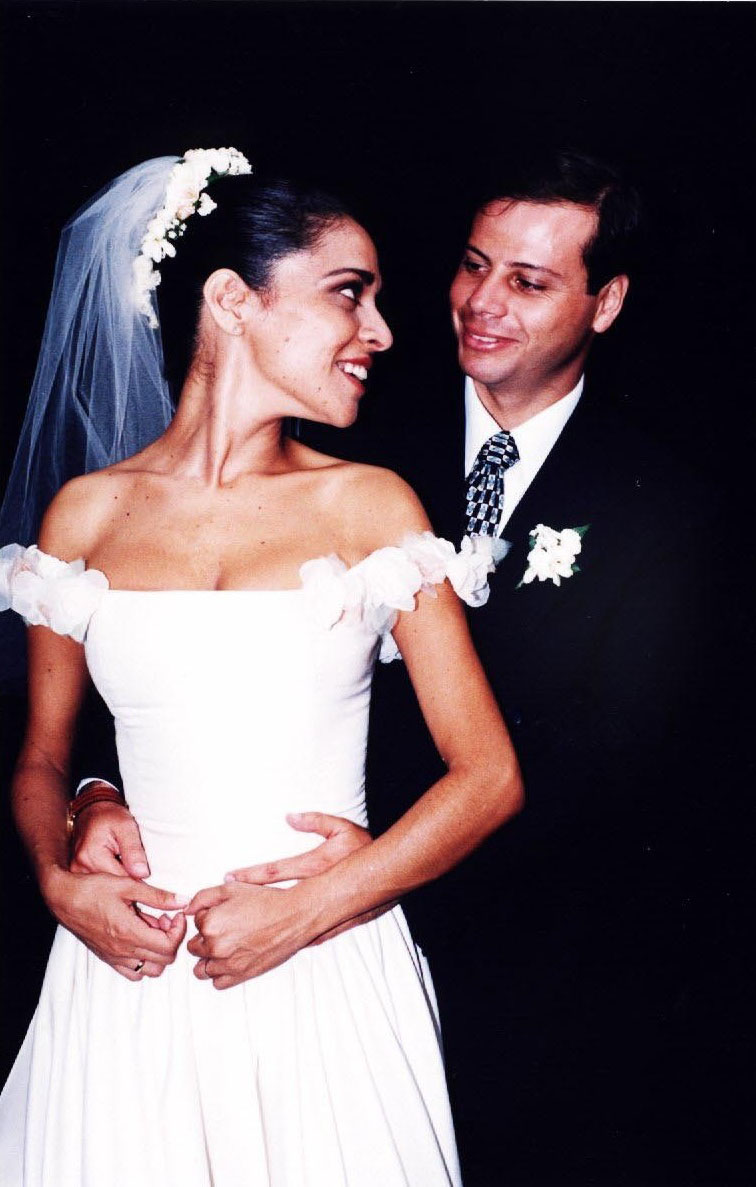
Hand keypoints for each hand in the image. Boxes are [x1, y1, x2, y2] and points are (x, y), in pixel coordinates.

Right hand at [43, 864, 187, 981]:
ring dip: (159, 953)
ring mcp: (115, 957)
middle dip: (172, 939)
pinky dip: (144, 961)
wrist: (64, 898)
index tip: (176, 914)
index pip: (169, 946)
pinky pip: (133, 973)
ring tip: (153, 929)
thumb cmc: (93, 889)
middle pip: (164, 960)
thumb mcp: (128, 885)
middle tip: (166, 919)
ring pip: (150, 971)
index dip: (179, 930)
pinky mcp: (108, 958)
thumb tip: (183, 901)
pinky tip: (140, 939)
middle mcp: (123, 950)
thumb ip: (158, 896)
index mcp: (130, 932)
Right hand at [70, 796, 149, 879]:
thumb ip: (133, 850)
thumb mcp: (126, 826)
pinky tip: (118, 874)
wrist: (94, 811)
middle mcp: (80, 866)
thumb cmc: (111, 816)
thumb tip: (141, 874)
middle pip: (111, 887)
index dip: (136, 881)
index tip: (147, 878)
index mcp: (91, 855)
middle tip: (140, 873)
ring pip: (105, 889)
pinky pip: (99, 884)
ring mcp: (77, 872)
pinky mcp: (78, 873)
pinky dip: (110, 882)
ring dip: (118, 885)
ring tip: (128, 871)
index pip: (120, 880)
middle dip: (127, 884)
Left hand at [186, 880, 316, 989]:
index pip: (195, 924)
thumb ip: (203, 897)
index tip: (222, 915)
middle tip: (224, 930)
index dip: (207, 917)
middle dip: (204, 939)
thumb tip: (187, 909)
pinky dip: (220, 973)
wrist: (293, 917)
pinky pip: (217, 983)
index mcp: (210, 924)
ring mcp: (227, 964)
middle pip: (194, 947)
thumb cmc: (265, 901)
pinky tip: (230, 960)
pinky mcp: (240, 975)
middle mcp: (215, 946)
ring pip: (201, 969)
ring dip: (208, 959)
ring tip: (224, 947)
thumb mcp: (231, 889)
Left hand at [226, 812, 391, 945]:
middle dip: (248, 902)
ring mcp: (323, 910)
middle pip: (273, 898)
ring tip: (241, 931)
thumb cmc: (365, 848)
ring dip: (266, 923)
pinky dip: (291, 939)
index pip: (273, 871)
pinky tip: (278, 946)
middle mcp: (314, 890)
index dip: (249, 875)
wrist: (391, 874)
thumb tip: (290, 817)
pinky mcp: (333, 923)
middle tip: (225, 906)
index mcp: (313, 866)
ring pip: (288, 921)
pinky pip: (308, 935)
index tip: (228, 878)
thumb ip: (316, 821)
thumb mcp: (342, 828)